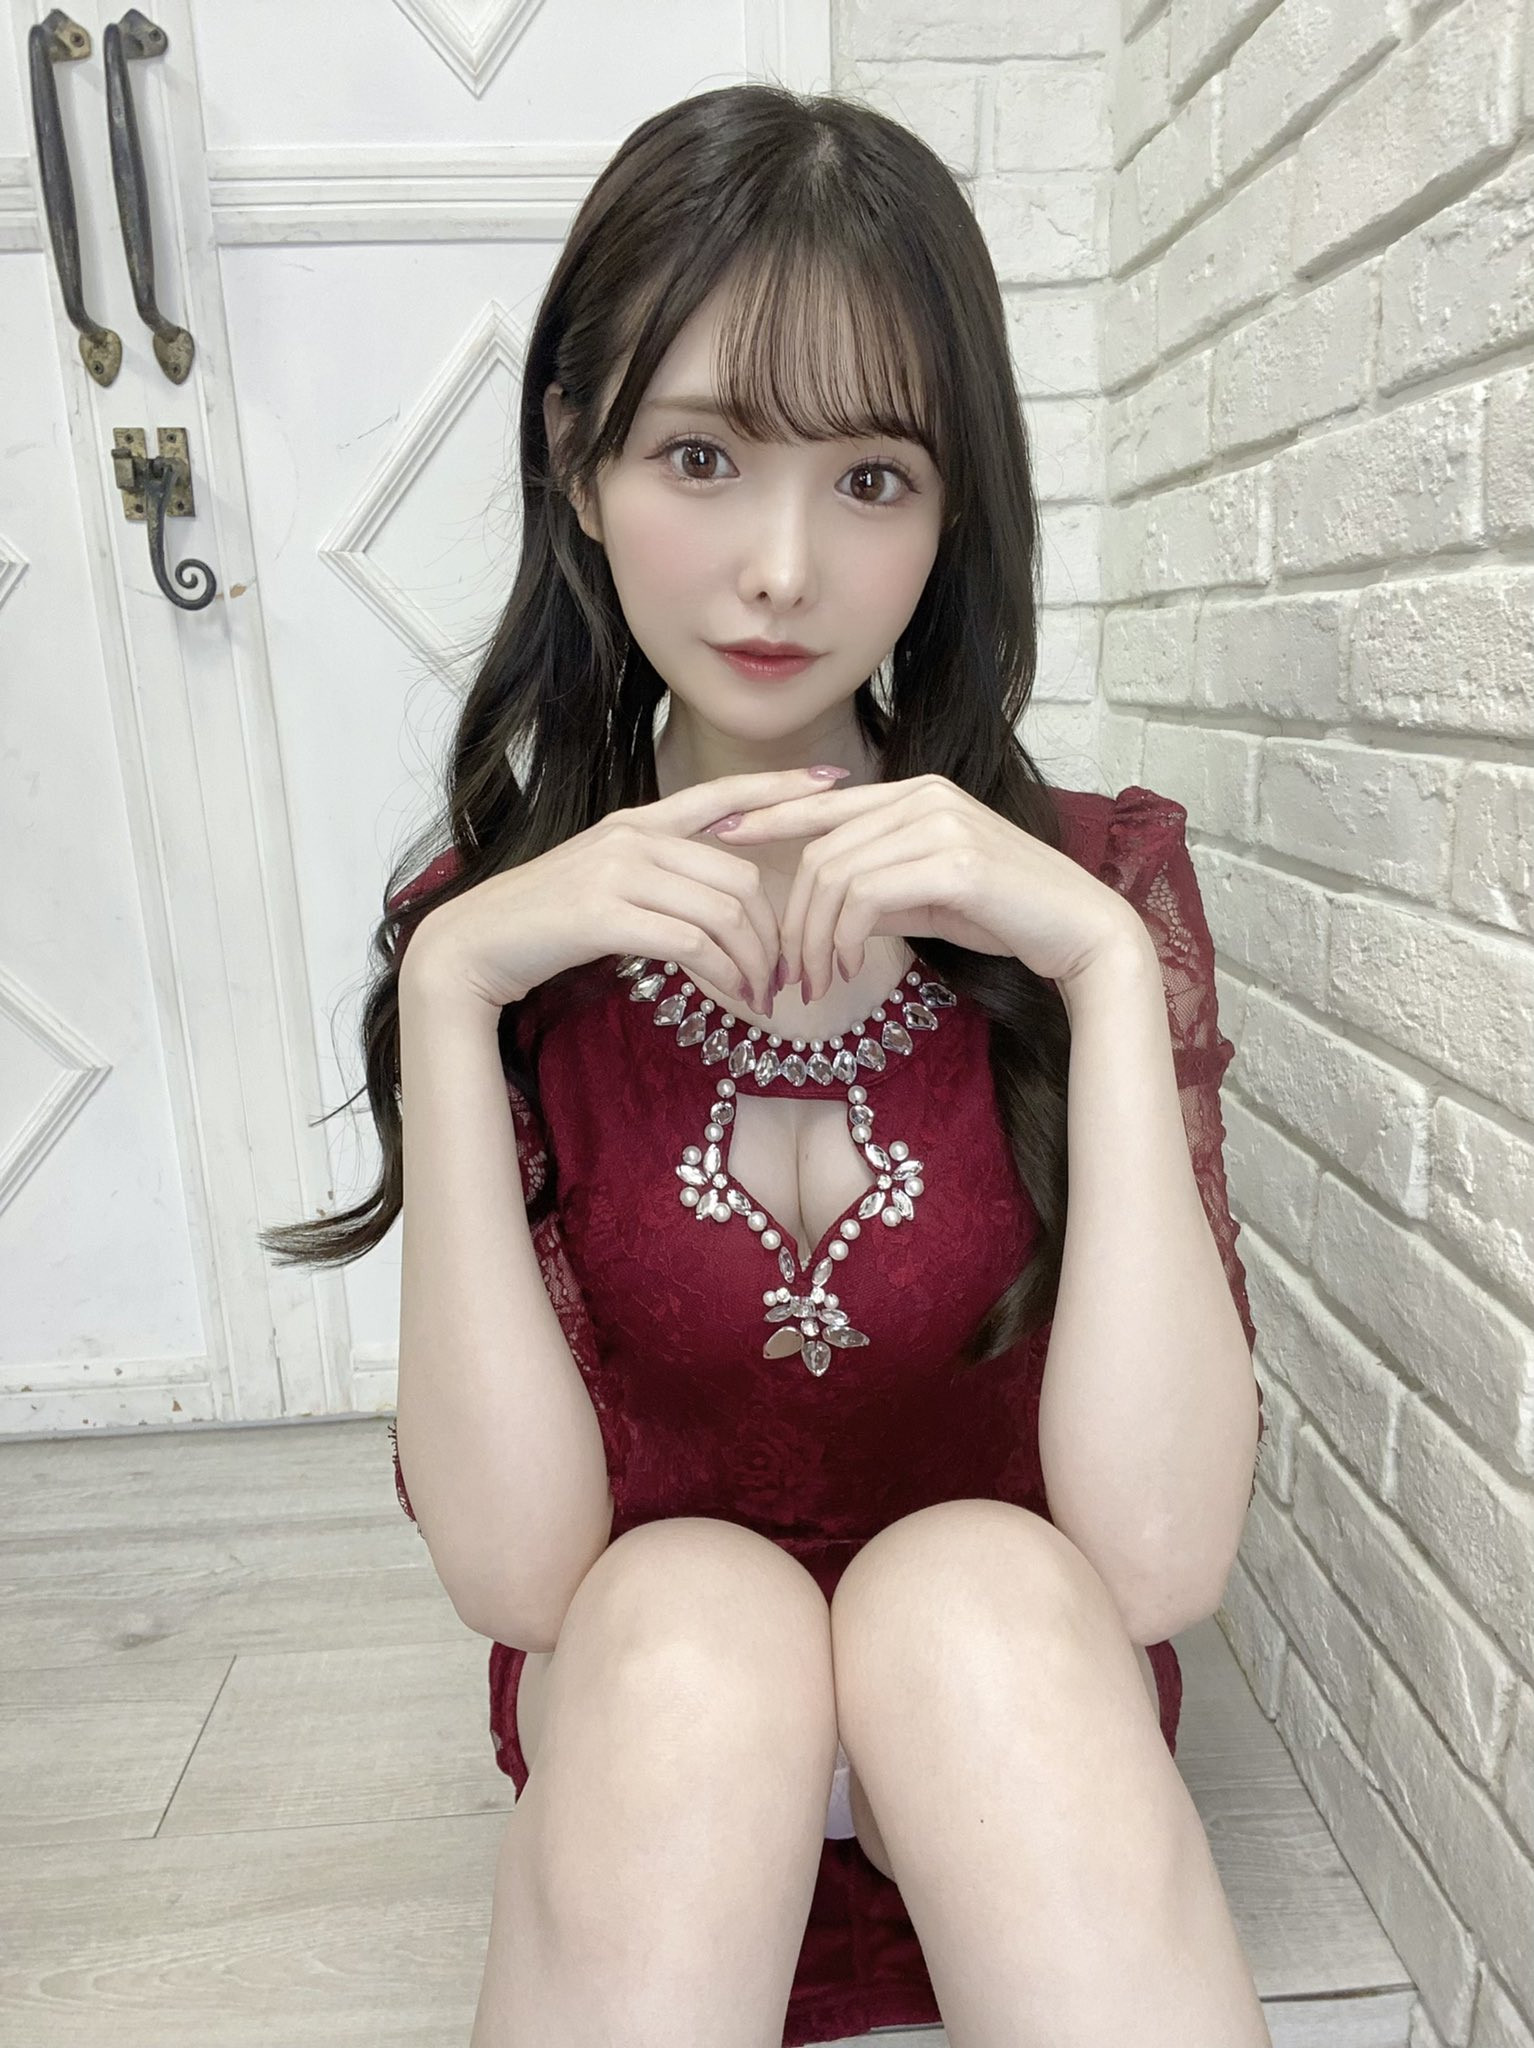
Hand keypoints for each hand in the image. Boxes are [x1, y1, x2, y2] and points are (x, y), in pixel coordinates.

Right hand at [400, 765, 849, 1011]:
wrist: (474, 946)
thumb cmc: (544, 924)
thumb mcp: (608, 884)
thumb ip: (660, 877)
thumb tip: (720, 900)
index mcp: (639, 822)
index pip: (723, 794)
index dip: (782, 785)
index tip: (836, 781)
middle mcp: (633, 836)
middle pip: (741, 876)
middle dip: (775, 932)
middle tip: (784, 976)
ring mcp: (617, 871)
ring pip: (724, 912)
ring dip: (754, 962)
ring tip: (760, 996)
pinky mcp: (604, 914)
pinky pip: (694, 942)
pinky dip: (724, 973)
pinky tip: (731, 996)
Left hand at [707, 772, 1143, 997]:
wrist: (1080, 932)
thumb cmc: (1007, 917)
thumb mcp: (929, 897)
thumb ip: (878, 888)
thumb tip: (827, 907)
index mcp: (915, 794)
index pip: (821, 803)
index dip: (765, 817)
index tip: (717, 837)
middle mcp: (924, 796)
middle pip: (820, 850)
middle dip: (793, 917)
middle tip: (789, 974)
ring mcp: (940, 823)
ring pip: (836, 875)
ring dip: (816, 938)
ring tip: (818, 982)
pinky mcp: (954, 860)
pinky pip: (867, 897)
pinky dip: (846, 938)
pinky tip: (850, 969)